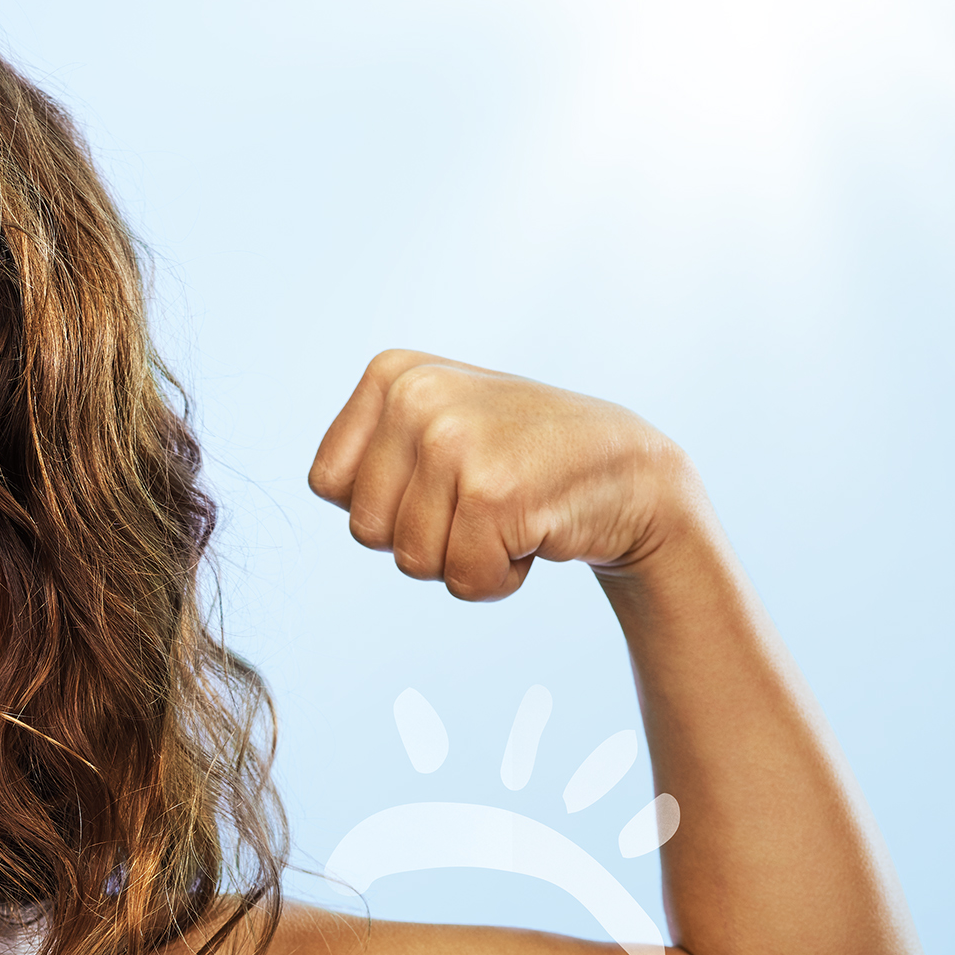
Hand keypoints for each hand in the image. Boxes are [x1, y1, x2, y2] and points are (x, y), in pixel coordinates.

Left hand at [307, 350, 701, 600]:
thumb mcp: (434, 422)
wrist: (631, 469)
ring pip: (410, 561)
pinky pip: (462, 579)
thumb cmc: (521, 457)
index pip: (329, 486)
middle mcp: (415, 396)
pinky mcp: (493, 493)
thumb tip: (323, 486)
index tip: (440, 479)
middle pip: (365, 530)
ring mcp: (453, 442)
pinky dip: (498, 578)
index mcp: (391, 374)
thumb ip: (370, 451)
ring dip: (463, 558)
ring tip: (509, 513)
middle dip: (423, 538)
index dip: (386, 505)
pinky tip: (533, 532)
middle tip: (482, 501)